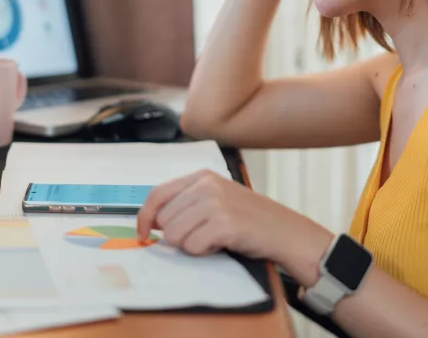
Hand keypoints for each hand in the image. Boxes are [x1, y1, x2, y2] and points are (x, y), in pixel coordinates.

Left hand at [136, 169, 333, 284]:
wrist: (285, 231)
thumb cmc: (250, 220)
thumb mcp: (216, 199)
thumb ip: (187, 203)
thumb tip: (152, 222)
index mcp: (202, 176)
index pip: (158, 194)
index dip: (144, 216)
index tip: (142, 234)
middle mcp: (206, 185)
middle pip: (164, 219)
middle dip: (177, 235)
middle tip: (203, 235)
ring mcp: (215, 202)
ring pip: (175, 235)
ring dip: (190, 245)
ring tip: (213, 239)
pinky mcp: (224, 223)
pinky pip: (193, 247)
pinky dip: (204, 252)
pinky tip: (222, 244)